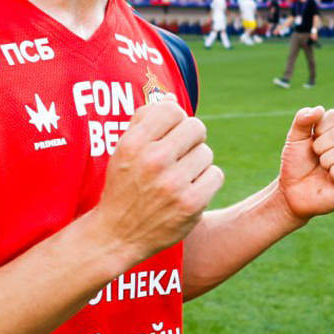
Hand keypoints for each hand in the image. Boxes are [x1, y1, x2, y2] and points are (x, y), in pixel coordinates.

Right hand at [95, 100, 223, 265]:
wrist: (117, 235)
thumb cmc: (123, 185)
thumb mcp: (124, 149)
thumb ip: (145, 119)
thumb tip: (171, 99)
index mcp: (134, 143)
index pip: (172, 109)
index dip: (176, 119)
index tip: (171, 132)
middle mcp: (153, 160)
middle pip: (196, 127)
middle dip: (191, 138)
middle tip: (181, 153)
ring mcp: (173, 184)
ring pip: (206, 153)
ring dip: (197, 162)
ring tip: (181, 175)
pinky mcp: (191, 204)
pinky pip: (216, 175)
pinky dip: (207, 181)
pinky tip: (191, 189)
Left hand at [275, 106, 333, 222]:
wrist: (291, 191)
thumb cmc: (295, 163)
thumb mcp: (294, 138)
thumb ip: (303, 120)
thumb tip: (320, 109)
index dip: (318, 128)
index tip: (312, 141)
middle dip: (320, 147)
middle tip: (316, 158)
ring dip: (325, 161)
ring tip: (322, 168)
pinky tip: (331, 178)